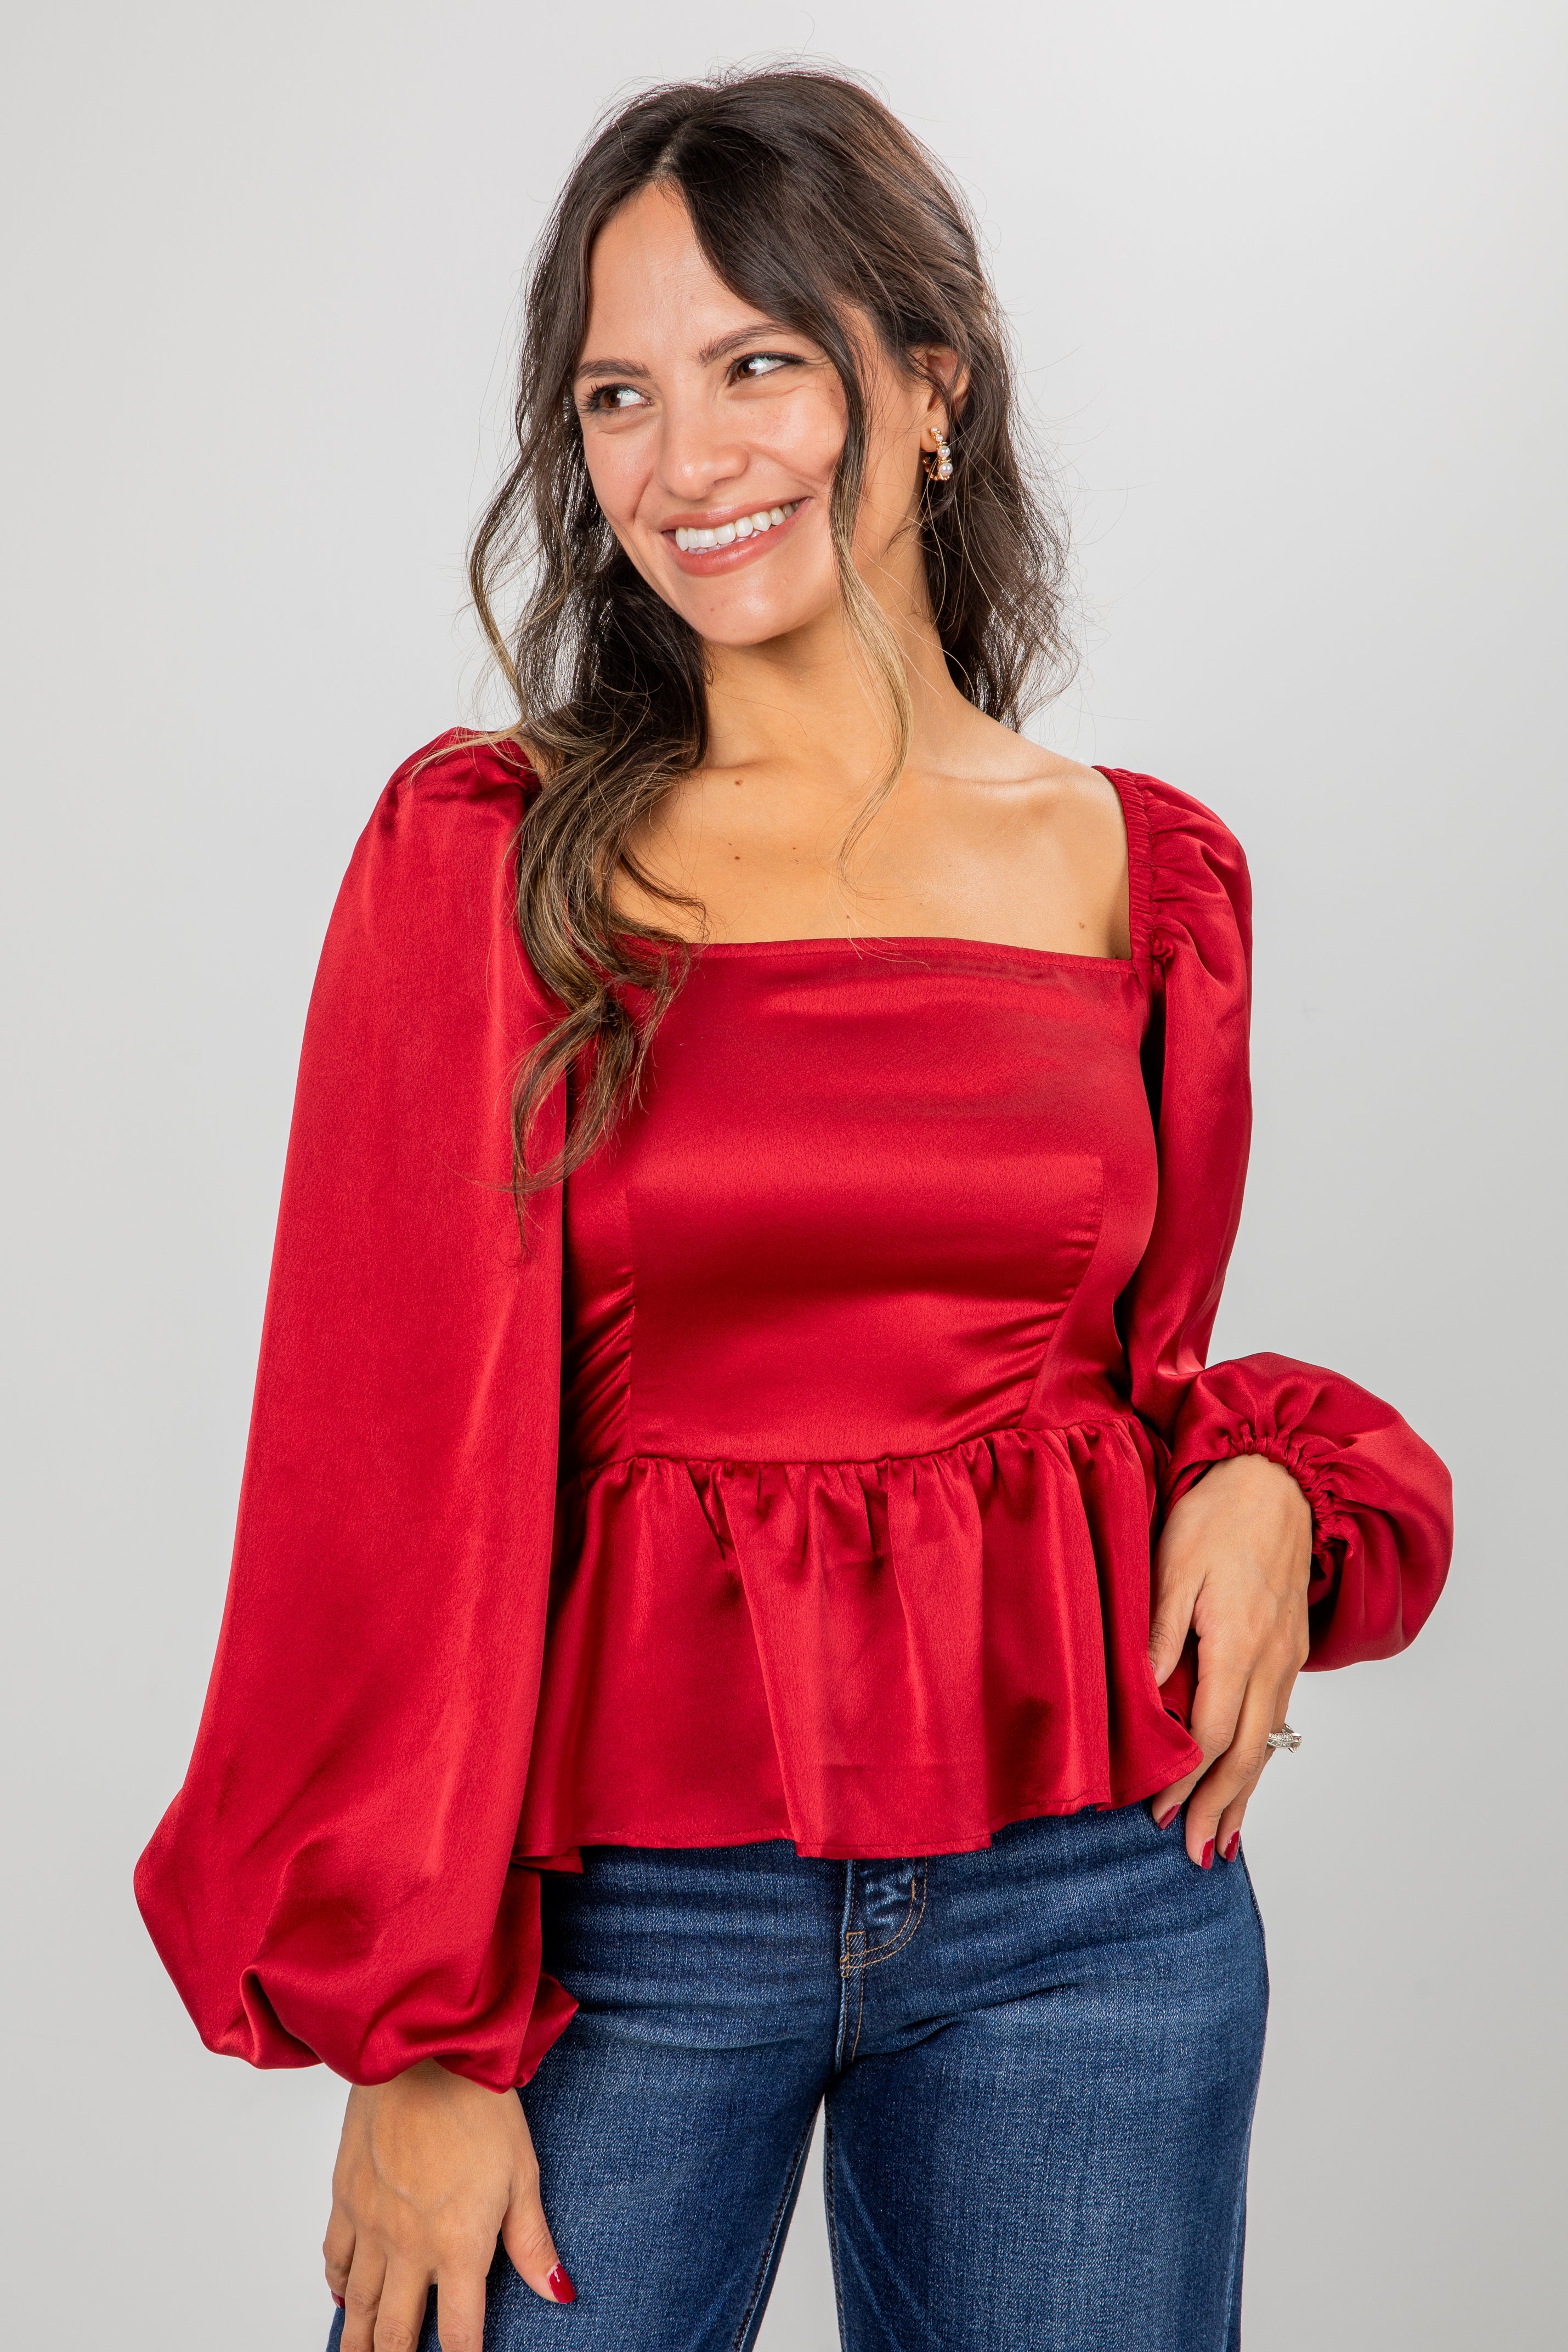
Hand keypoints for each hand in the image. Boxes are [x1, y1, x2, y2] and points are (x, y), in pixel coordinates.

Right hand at [323, 2059, 571, 2350]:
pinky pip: (334, 2256)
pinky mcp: (345, 2195)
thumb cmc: (478, 2103)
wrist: (421, 2052)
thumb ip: (533, 2241)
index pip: (459, 2333)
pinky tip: (343, 2297)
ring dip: (360, 2340)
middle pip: (396, 2334)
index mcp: (458, 2245)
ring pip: (358, 2305)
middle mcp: (409, 2246)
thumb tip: (558, 2292)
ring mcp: (371, 2223)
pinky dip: (338, 2284)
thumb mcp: (522, 2172)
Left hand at [1147, 1453, 1312, 1867]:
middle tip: (1193, 1851)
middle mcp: (1271, 1659)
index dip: (1186, 1779)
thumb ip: (1159, 1634)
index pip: (1212, 1732)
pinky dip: (1261, 1756)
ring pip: (1268, 1741)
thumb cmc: (1218, 1513)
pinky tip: (1248, 1776)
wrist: (1281, 1478)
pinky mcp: (1292, 1646)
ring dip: (1245, 1793)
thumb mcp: (1172, 1565)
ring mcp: (1288, 1655)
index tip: (1156, 1811)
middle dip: (1219, 1806)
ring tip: (1221, 1838)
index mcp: (1237, 1641)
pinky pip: (1277, 1716)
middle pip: (1248, 1752)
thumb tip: (1143, 1697)